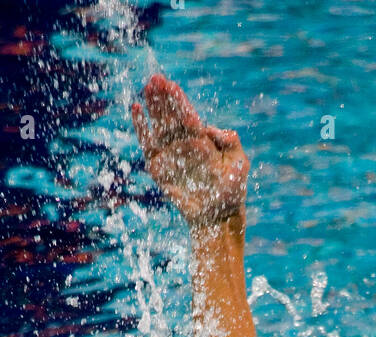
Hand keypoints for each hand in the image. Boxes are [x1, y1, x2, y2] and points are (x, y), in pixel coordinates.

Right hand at [131, 74, 248, 225]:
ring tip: (147, 87)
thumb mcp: (239, 164)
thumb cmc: (231, 192)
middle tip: (155, 79)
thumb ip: (230, 142)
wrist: (218, 218)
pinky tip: (136, 109)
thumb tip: (208, 128)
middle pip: (171, 115)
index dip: (178, 99)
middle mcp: (185, 143)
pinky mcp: (159, 168)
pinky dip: (141, 127)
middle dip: (163, 97)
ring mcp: (171, 154)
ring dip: (153, 105)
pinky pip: (147, 144)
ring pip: (158, 124)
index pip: (187, 114)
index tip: (169, 84)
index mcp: (202, 140)